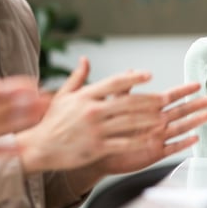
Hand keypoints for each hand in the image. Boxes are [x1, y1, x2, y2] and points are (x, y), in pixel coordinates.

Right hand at [17, 57, 170, 171]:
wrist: (39, 148)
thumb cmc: (51, 122)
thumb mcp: (63, 96)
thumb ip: (78, 77)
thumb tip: (85, 59)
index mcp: (85, 96)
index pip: (114, 82)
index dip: (133, 77)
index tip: (149, 75)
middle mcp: (91, 111)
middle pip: (127, 102)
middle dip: (150, 100)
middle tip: (168, 98)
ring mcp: (95, 130)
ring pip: (129, 122)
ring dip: (150, 119)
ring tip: (166, 117)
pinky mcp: (96, 147)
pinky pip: (124, 143)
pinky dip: (140, 141)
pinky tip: (153, 139)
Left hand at [86, 82, 206, 176]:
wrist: (97, 151)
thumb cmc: (104, 127)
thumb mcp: (112, 104)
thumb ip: (123, 89)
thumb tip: (131, 70)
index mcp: (148, 108)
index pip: (170, 97)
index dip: (184, 90)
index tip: (197, 84)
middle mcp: (156, 122)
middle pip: (180, 111)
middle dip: (196, 104)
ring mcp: (157, 137)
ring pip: (180, 128)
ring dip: (194, 122)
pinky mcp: (154, 153)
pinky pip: (172, 147)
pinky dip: (183, 143)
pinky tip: (194, 138)